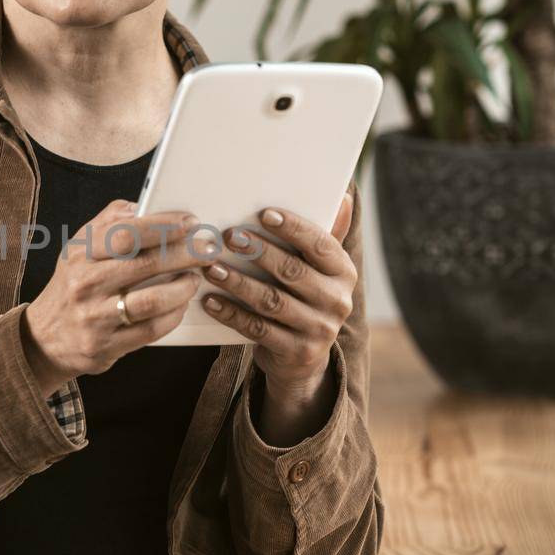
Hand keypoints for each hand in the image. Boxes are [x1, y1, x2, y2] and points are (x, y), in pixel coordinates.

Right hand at [21, 198, 211, 395]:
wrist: (44, 338)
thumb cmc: (72, 285)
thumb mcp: (79, 249)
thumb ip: (108, 223)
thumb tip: (144, 206)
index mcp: (81, 253)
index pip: (126, 233)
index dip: (163, 225)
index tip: (190, 222)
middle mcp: (86, 284)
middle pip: (145, 264)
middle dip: (185, 254)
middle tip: (208, 250)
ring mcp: (95, 317)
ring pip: (152, 300)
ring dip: (183, 288)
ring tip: (195, 278)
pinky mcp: (106, 345)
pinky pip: (150, 329)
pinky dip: (173, 315)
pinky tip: (182, 304)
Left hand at [199, 190, 356, 393]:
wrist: (303, 358)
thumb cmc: (304, 298)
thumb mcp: (319, 270)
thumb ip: (323, 237)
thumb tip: (342, 196)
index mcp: (344, 273)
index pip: (321, 245)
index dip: (293, 228)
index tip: (264, 214)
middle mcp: (338, 301)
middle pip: (293, 271)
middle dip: (259, 252)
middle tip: (228, 236)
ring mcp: (319, 329)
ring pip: (272, 301)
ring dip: (239, 282)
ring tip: (212, 267)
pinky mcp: (296, 352)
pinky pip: (257, 329)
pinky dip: (231, 313)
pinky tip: (210, 300)